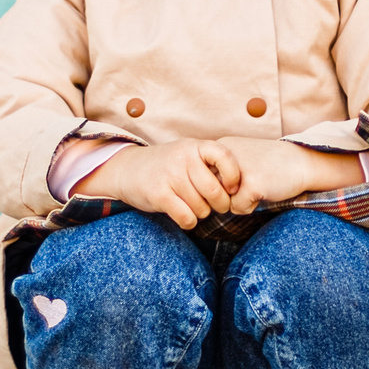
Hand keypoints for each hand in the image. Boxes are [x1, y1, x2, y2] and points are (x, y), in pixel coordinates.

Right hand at [88, 141, 241, 231]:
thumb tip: (241, 188)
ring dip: (201, 213)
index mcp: (195, 146)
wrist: (127, 169)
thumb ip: (210, 164)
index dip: (234, 177)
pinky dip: (189, 222)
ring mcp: (170, 176)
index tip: (231, 187)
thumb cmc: (167, 165)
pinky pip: (187, 217)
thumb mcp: (188, 154)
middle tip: (216, 206)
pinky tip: (184, 216)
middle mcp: (183, 158)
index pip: (225, 158)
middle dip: (220, 205)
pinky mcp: (159, 195)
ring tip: (193, 206)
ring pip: (201, 208)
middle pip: (215, 192)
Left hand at [213, 137, 364, 208]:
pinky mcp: (251, 185)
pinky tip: (265, 192)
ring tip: (257, 187)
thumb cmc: (270, 164)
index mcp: (221, 147)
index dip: (219, 186)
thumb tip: (199, 197)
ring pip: (223, 203)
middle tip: (247, 184)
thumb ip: (218, 171)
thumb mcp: (240, 158)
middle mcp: (225, 157)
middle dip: (226, 196)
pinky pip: (238, 209)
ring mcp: (237, 171)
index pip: (202, 178)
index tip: (237, 179)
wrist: (302, 162)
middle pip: (210, 191)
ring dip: (238, 202)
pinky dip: (250, 207)